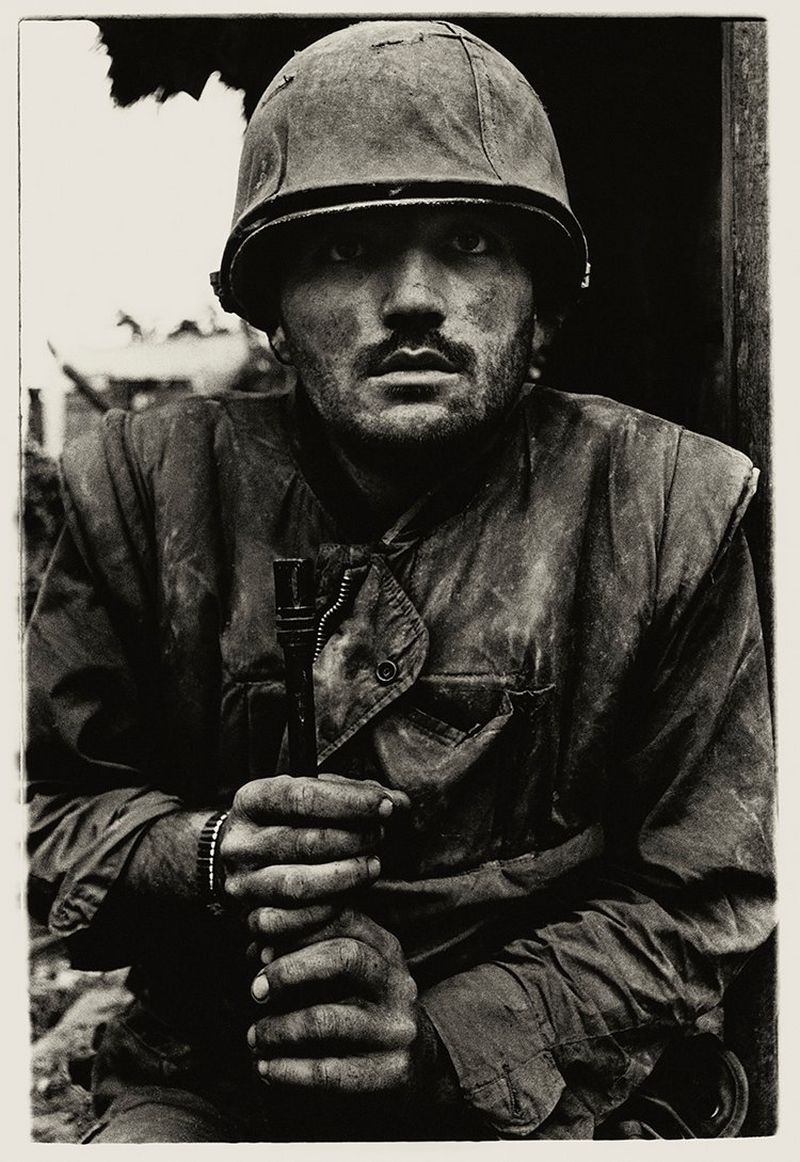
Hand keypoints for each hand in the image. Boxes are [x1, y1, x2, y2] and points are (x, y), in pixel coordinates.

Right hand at [219, 774, 409, 909]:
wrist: (240, 861)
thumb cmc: (288, 822)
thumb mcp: (310, 797)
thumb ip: (353, 795)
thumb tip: (399, 803)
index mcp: (251, 801)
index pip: (302, 796)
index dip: (350, 801)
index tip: (386, 805)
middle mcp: (240, 843)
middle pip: (305, 842)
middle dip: (354, 838)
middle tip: (381, 835)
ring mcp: (242, 883)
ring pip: (298, 885)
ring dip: (346, 876)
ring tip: (374, 865)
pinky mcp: (250, 918)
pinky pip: (290, 922)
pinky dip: (326, 912)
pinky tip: (350, 898)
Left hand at [247, 908, 421, 1092]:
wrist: (415, 1065)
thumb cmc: (360, 1008)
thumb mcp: (344, 972)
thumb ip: (305, 951)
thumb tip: (258, 948)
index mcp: (384, 948)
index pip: (342, 918)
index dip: (295, 925)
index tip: (257, 943)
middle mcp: (396, 983)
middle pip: (343, 957)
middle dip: (289, 971)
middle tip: (256, 990)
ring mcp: (397, 1029)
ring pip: (328, 1019)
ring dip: (279, 1029)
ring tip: (254, 1037)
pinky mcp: (392, 1073)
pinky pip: (329, 1071)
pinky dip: (288, 1070)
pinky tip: (265, 1069)